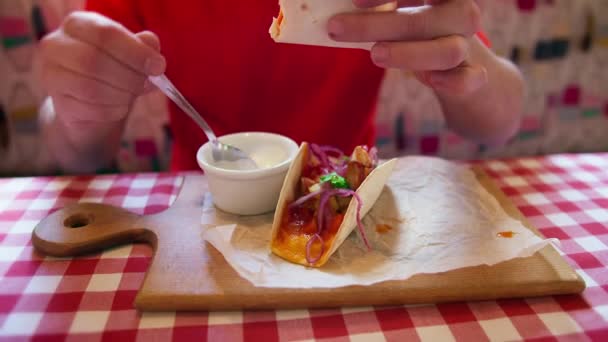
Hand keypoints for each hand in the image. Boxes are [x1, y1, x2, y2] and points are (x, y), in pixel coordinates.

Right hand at [40, 11, 165, 125]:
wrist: (91, 106)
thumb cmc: (113, 73)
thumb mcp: (130, 55)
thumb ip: (142, 46)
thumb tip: (151, 44)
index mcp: (79, 25)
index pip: (106, 33)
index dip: (135, 51)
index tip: (158, 66)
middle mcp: (57, 45)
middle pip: (95, 60)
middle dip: (130, 76)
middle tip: (148, 85)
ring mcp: (52, 75)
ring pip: (91, 88)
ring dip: (122, 95)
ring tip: (132, 95)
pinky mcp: (58, 103)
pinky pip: (91, 109)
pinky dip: (113, 110)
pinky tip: (119, 106)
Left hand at [329, 0, 486, 96]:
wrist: (465, 71)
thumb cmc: (422, 34)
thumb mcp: (401, 16)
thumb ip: (375, 10)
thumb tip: (334, 15)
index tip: (354, 0)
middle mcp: (459, 15)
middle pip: (423, 19)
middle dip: (376, 24)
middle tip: (335, 27)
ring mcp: (467, 47)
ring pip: (447, 50)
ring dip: (408, 53)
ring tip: (374, 55)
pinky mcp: (472, 79)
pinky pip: (470, 79)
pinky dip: (453, 80)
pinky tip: (430, 80)